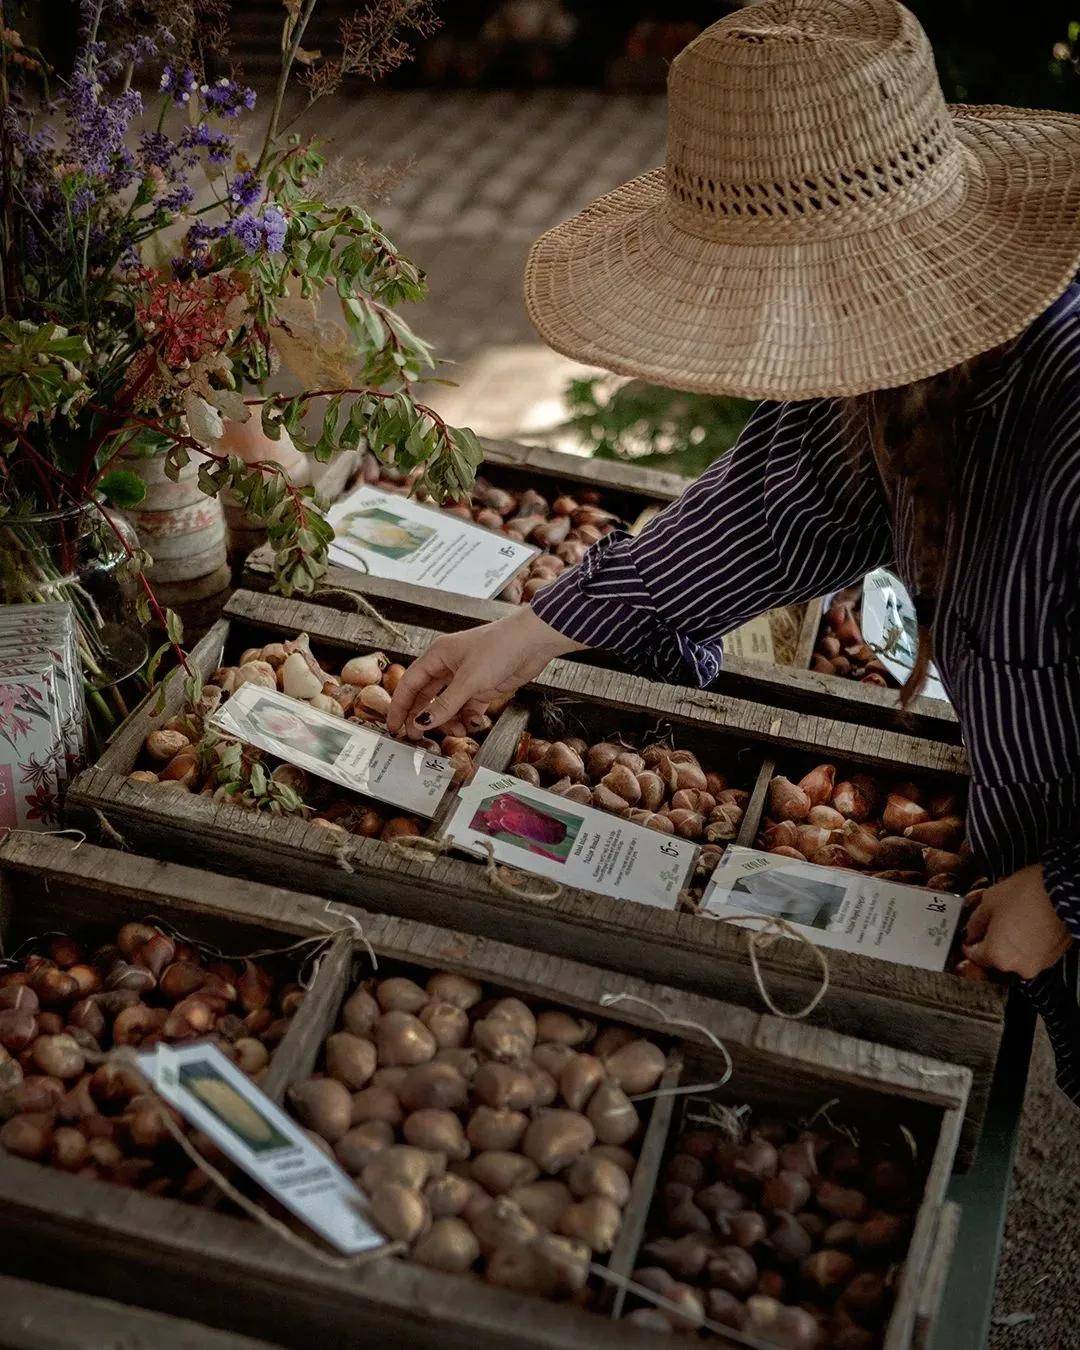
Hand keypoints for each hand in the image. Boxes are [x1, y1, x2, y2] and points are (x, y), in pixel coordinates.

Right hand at [387, 607, 586, 739]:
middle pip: (427, 696)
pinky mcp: (483, 687)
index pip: (410, 684)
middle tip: (420, 737)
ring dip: (449, 720)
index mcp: (437, 656)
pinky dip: (468, 717)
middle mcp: (449, 666)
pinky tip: (473, 723)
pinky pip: (468, 707)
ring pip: (448, 705)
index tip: (394, 726)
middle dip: (423, 717)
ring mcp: (466, 677)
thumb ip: (445, 705)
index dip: (400, 706)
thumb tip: (422, 722)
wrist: (534, 641)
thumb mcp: (469, 680)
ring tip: (457, 732)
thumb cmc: (500, 647)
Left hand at [963, 864, 1071, 979]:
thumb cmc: (1028, 895)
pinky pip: (1033, 954)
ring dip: (1010, 944)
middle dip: (991, 943)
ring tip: (1011, 923)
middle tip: (991, 926)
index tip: (969, 938)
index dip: (969, 944)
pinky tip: (1026, 927)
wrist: (1063, 892)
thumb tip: (971, 931)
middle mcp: (1018, 966)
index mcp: (997, 955)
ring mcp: (1039, 964)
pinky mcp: (1054, 957)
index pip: (975, 956)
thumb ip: (976, 921)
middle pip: (997, 959)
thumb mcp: (989, 901)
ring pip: (1016, 957)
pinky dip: (1027, 944)